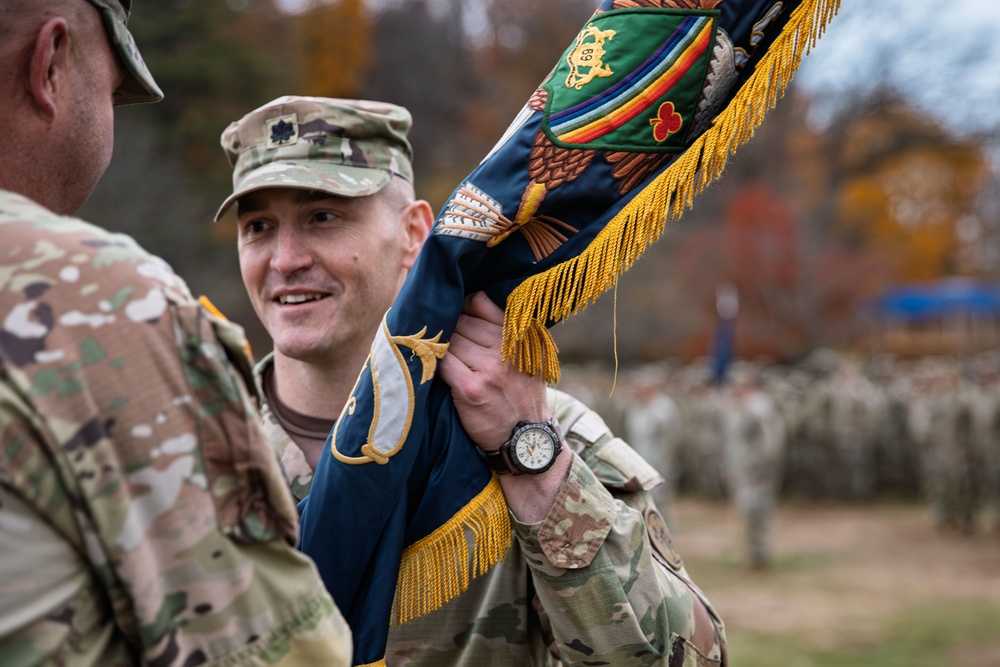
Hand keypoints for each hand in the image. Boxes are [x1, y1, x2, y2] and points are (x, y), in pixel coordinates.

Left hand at [438, 292, 549, 450]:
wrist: (527, 436)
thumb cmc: (523, 393)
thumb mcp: (530, 357)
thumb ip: (509, 329)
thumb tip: (473, 299)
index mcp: (520, 336)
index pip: (481, 303)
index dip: (462, 305)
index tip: (454, 310)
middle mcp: (507, 349)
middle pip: (462, 322)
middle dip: (449, 327)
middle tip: (440, 334)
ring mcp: (489, 369)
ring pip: (451, 342)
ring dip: (441, 346)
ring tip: (437, 352)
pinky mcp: (471, 389)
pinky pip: (443, 363)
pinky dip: (436, 363)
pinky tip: (436, 367)